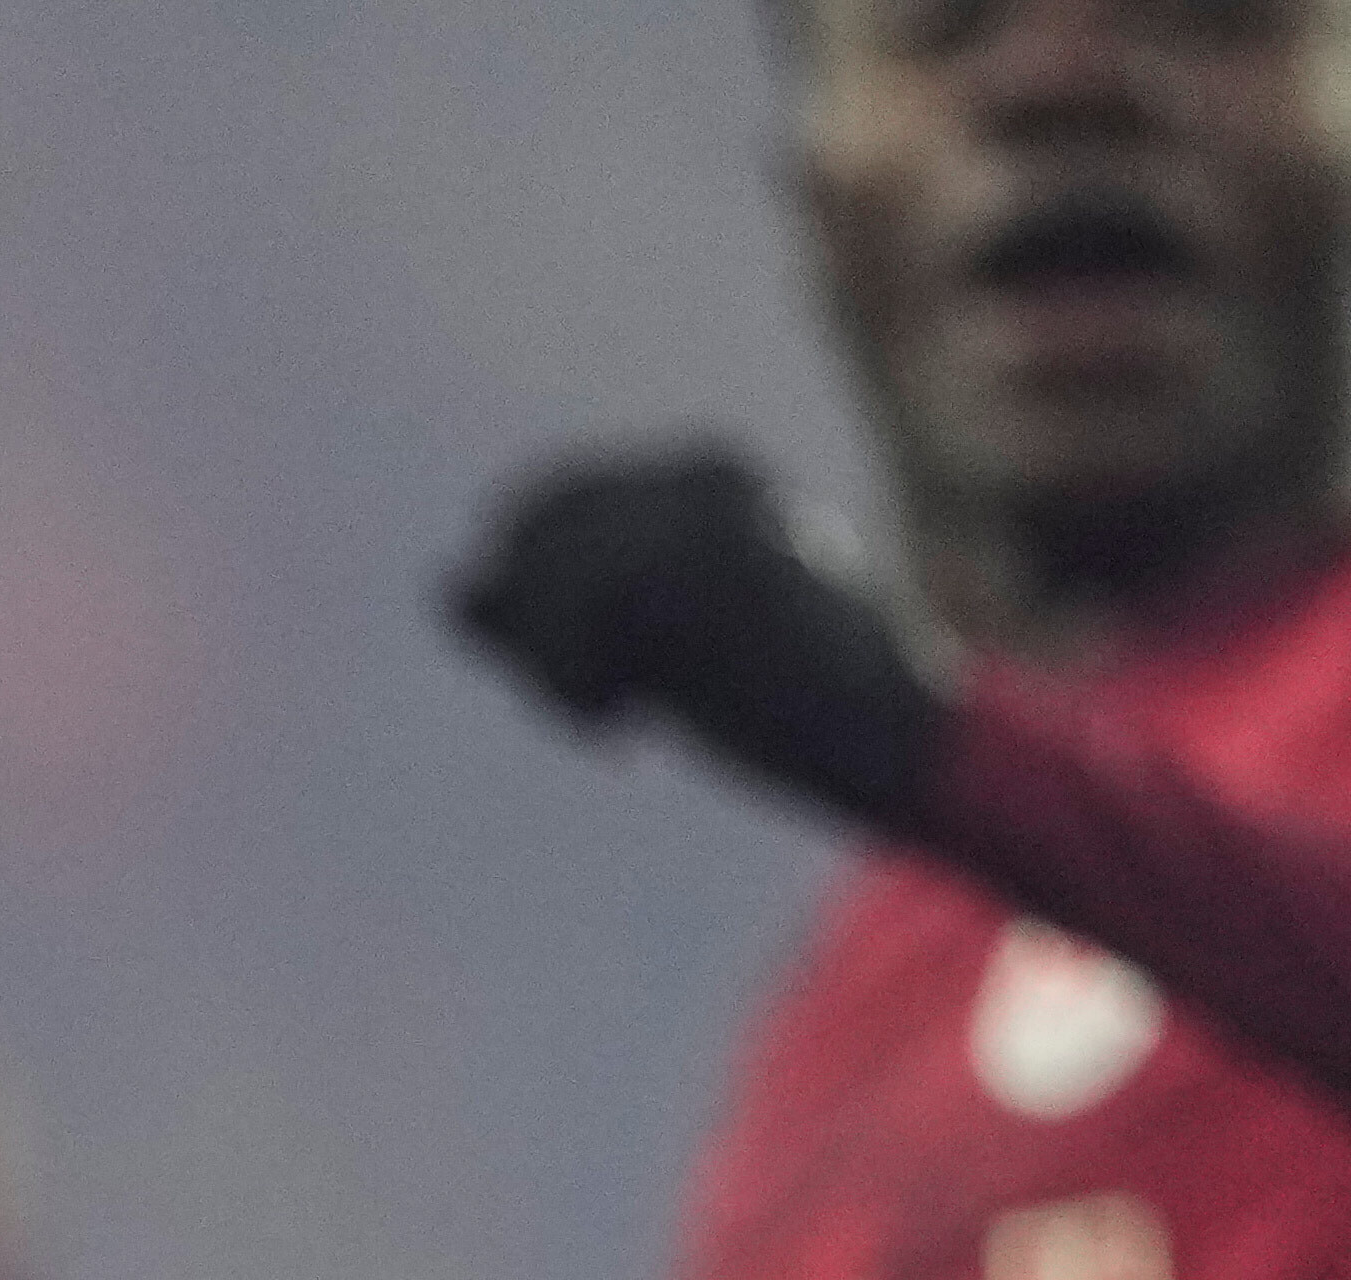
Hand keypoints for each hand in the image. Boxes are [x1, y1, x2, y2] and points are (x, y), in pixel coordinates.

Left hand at [443, 441, 954, 833]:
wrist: (899, 739)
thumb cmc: (799, 698)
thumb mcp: (667, 639)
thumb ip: (565, 609)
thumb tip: (450, 585)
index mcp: (707, 469)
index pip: (544, 508)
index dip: (535, 603)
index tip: (596, 679)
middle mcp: (701, 473)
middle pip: (529, 537)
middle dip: (533, 633)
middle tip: (593, 711)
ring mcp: (699, 518)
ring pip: (539, 580)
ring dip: (551, 674)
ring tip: (608, 722)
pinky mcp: (696, 577)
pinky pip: (563, 626)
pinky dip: (570, 696)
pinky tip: (627, 734)